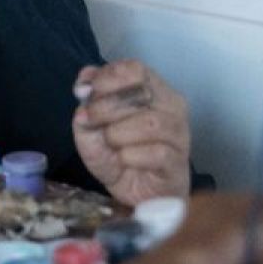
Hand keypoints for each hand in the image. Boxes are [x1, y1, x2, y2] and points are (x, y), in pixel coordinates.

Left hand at [72, 60, 190, 205]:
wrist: (136, 194)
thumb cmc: (119, 154)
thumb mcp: (92, 128)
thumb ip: (87, 103)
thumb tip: (83, 85)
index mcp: (153, 90)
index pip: (135, 69)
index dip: (108, 77)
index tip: (87, 91)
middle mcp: (171, 107)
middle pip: (141, 92)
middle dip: (106, 106)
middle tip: (89, 120)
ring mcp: (179, 135)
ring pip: (152, 122)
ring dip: (119, 132)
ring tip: (109, 142)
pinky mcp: (179, 163)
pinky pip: (157, 153)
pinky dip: (131, 156)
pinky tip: (124, 160)